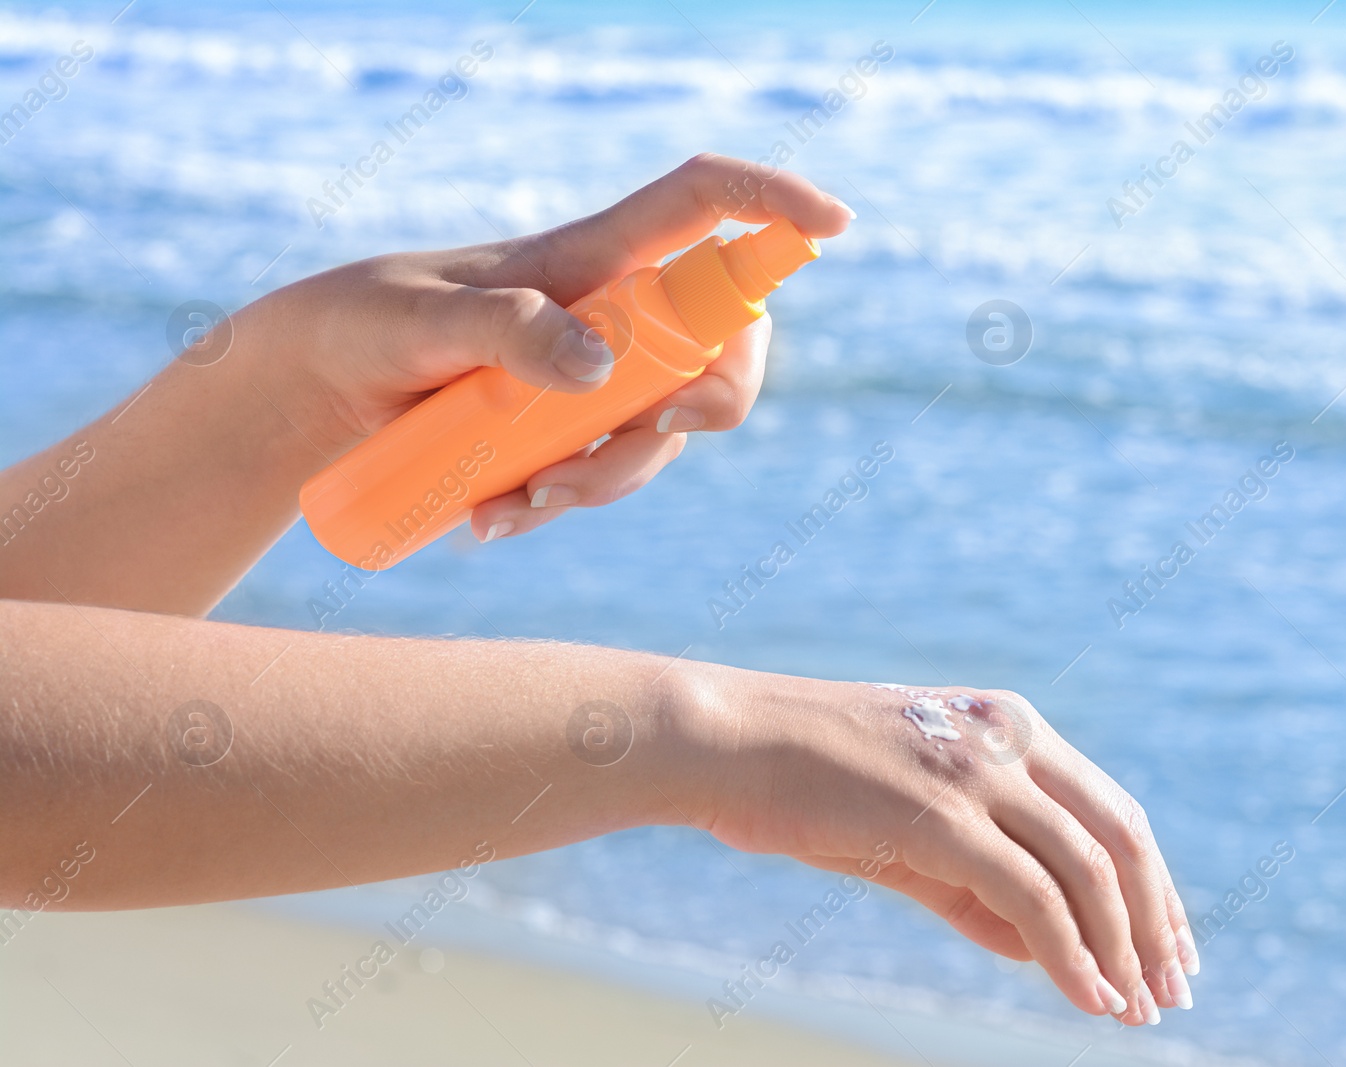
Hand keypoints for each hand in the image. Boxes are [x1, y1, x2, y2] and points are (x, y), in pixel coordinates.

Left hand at [253, 153, 852, 540]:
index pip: (701, 206)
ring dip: (609, 478)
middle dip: (709, 403)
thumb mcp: (419, 324)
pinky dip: (563, 505)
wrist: (311, 396)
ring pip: (662, 431)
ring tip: (517, 505)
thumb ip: (505, 330)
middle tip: (658, 435)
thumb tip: (603, 367)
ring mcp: (594, 378)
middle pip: (720, 343)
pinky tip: (493, 521)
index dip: (772, 206)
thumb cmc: (360, 325)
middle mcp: (610, 313)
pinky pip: (605, 474)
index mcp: (589, 257)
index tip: (836, 226)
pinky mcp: (566, 431)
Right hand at [663, 666, 1197, 1025]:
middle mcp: (1010, 739)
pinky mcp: (942, 815)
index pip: (1112, 811)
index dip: (1153, 886)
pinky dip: (1071, 954)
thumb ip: (977, 883)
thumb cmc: (808, 781)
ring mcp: (977, 772)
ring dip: (1123, 949)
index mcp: (1011, 726)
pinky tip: (1089, 997)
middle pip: (1122, 837)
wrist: (728, 742)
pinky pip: (1034, 897)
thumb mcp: (910, 827)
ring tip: (1134, 1009)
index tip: (1170, 946)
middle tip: (1171, 990)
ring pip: (1089, 869)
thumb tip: (1041, 949)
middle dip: (1156, 921)